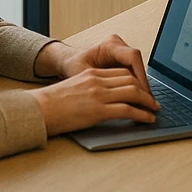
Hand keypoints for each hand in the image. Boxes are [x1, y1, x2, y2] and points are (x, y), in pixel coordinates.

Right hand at [31, 67, 159, 135]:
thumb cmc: (51, 104)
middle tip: (153, 101)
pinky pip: (127, 110)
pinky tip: (147, 119)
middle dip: (145, 91)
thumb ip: (90, 88)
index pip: (122, 72)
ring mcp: (98, 94)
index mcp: (92, 73)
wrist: (37, 110)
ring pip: (132, 93)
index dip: (137, 81)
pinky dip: (141, 114)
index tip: (143, 90)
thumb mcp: (73, 87)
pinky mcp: (97, 110)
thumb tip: (104, 99)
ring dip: (147, 103)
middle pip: (130, 80)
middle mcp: (97, 80)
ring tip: (154, 110)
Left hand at [45, 34, 150, 94]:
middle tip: (148, 102)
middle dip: (143, 83)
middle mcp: (117, 45)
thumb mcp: (83, 75)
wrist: (67, 60)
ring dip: (140, 85)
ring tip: (144, 103)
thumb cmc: (72, 65)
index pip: (132, 57)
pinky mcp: (121, 58)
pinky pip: (132, 70)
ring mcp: (120, 50)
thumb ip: (99, 84)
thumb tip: (114, 99)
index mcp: (109, 45)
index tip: (144, 93)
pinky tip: (135, 98)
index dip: (141, 76)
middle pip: (138, 63)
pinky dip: (135, 84)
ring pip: (137, 67)